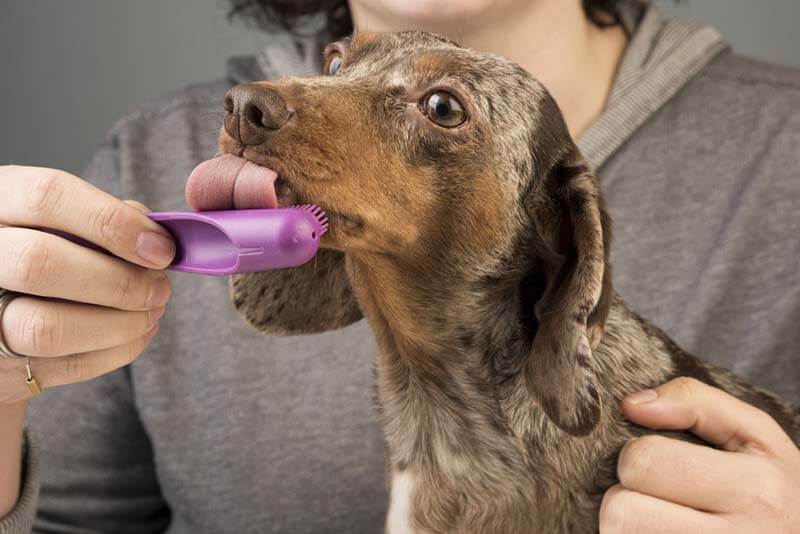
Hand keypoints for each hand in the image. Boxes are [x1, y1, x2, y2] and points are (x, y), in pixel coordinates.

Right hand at [0, 165, 174, 403]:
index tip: (161, 248)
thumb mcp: (64, 220)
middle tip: (160, 288)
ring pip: (46, 327)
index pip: (47, 197)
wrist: (5, 310)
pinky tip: (139, 333)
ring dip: (118, 324)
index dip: (113, 222)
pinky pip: (60, 366)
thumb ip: (104, 218)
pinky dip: (115, 352)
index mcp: (0, 201)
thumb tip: (155, 236)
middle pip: (40, 262)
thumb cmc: (49, 252)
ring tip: (152, 313)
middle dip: (118, 280)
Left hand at [599, 377, 799, 532]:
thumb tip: (632, 405)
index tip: (662, 467)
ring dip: (628, 529)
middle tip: (658, 501)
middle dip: (627, 498)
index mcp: (755, 490)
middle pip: (620, 510)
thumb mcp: (757, 437)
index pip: (641, 462)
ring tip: (662, 523)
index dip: (638, 459)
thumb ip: (697, 403)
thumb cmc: (777, 492)